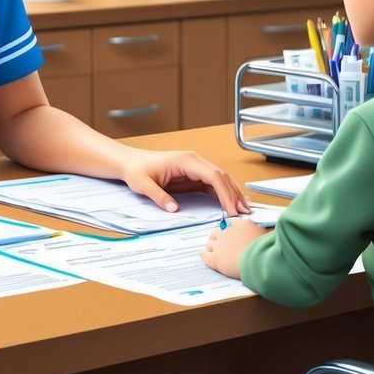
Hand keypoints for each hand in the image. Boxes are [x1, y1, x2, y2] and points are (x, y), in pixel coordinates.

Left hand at [118, 148, 248, 215]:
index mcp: (185, 161)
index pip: (213, 175)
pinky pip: (213, 184)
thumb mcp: (143, 185)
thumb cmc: (136, 169)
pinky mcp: (193, 175)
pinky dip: (223, 194)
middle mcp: (194, 161)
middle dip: (234, 194)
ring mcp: (195, 167)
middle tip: (244, 213)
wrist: (130, 162)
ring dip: (232, 194)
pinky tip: (230, 204)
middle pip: (221, 176)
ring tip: (243, 210)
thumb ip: (159, 197)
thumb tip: (175, 209)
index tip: (231, 208)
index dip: (225, 192)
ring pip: (220, 179)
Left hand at [201, 218, 267, 278]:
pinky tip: (204, 255)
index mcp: (236, 224)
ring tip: (216, 252)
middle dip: (217, 238)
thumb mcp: (265, 233)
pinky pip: (204, 255)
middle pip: (215, 232)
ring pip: (209, 244)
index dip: (227, 231)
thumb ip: (260, 228)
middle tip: (222, 244)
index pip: (226, 224)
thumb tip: (266, 225)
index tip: (230, 236)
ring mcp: (218, 245)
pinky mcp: (214, 259)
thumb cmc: (265, 249)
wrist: (259, 263)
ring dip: (212, 247)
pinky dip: (204, 255)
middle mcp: (225, 232)